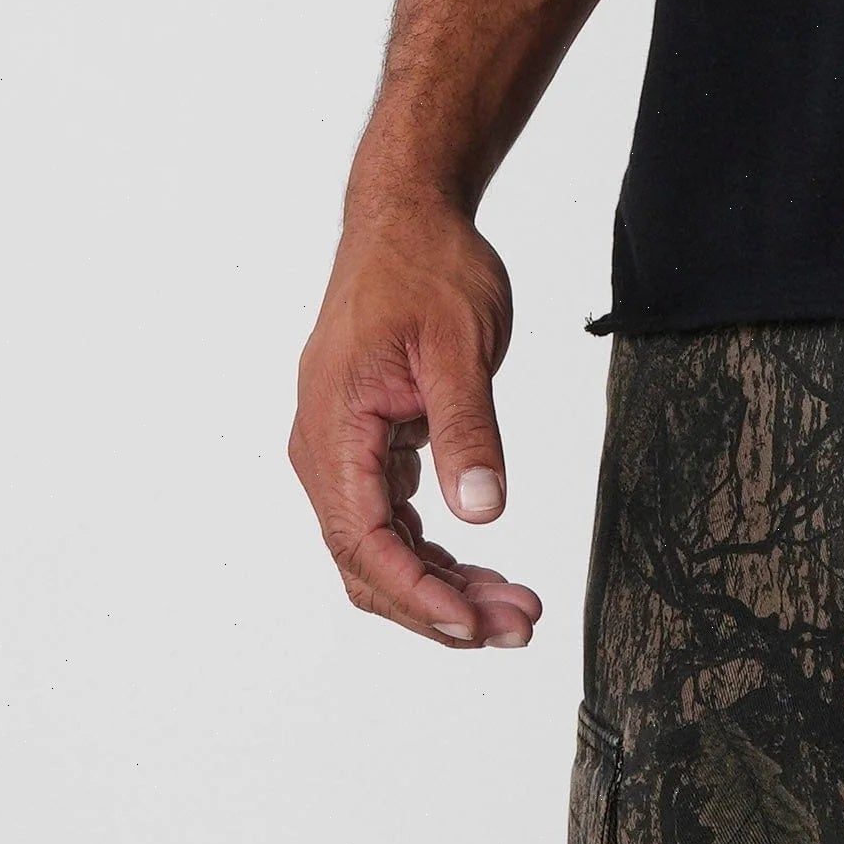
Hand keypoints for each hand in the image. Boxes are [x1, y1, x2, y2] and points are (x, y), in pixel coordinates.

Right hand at [290, 198, 540, 649]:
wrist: (406, 216)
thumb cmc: (428, 269)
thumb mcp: (460, 345)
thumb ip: (468, 429)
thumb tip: (482, 512)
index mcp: (333, 430)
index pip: (364, 542)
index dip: (418, 593)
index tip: (475, 626)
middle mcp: (323, 451)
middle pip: (369, 562)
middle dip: (440, 606)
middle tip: (519, 626)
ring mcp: (341, 451)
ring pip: (381, 548)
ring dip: (442, 585)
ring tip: (515, 607)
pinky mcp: (366, 445)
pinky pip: (390, 520)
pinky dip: (434, 550)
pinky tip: (482, 569)